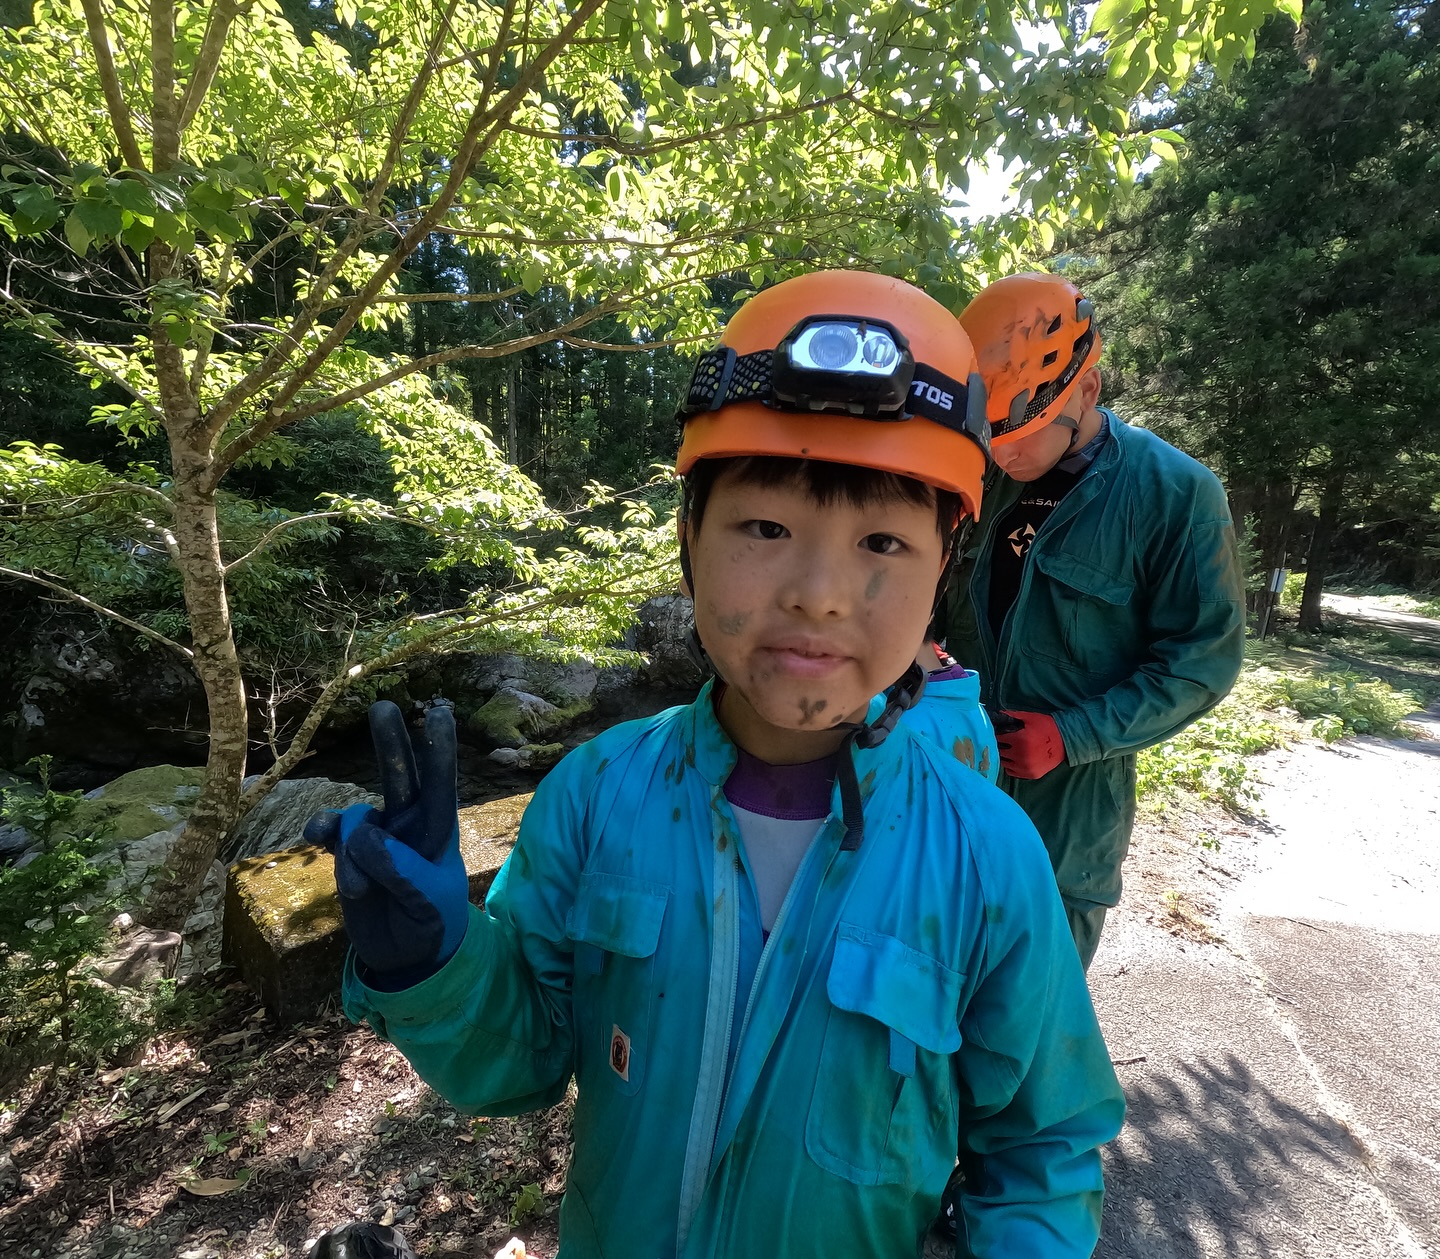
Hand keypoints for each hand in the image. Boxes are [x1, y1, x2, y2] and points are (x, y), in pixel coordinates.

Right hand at [304, 701, 467, 985]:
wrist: (405, 956)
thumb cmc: (431, 923)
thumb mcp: (428, 903)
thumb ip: (402, 869)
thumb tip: (364, 834)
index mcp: (438, 831)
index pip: (441, 786)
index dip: (440, 750)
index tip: (439, 712)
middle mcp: (407, 824)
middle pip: (398, 776)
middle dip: (391, 742)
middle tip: (383, 706)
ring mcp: (375, 837)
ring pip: (356, 818)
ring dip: (351, 852)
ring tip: (359, 889)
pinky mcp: (347, 854)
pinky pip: (330, 832)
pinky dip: (322, 832)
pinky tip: (313, 836)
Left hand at [996, 710, 1064, 778]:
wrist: (1065, 741)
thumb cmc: (1047, 727)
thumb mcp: (1030, 718)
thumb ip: (1011, 715)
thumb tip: (997, 714)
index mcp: (1019, 740)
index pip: (997, 738)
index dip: (997, 734)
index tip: (998, 733)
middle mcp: (1021, 755)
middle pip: (1000, 751)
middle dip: (1000, 745)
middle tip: (1004, 742)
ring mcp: (1026, 767)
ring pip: (1004, 763)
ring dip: (1005, 756)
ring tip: (1009, 750)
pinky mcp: (1031, 774)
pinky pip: (1012, 772)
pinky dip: (1011, 766)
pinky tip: (1016, 759)